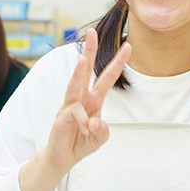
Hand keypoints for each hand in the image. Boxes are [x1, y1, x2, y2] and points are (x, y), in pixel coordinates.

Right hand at [44, 28, 131, 172]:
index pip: (107, 78)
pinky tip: (85, 130)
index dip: (118, 62)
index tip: (128, 46)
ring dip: (78, 73)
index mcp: (94, 100)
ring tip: (82, 60)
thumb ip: (103, 130)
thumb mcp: (100, 138)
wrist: (63, 158)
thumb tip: (95, 121)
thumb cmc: (81, 143)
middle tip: (91, 32)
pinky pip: (74, 113)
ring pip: (74, 85)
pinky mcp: (61, 117)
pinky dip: (83, 122)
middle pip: (86, 71)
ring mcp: (70, 106)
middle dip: (89, 51)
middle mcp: (81, 98)